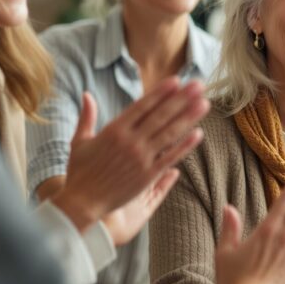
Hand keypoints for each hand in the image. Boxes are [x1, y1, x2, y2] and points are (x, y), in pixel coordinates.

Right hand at [50, 78, 207, 230]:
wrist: (82, 203)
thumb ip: (87, 117)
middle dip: (181, 99)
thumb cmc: (79, 172)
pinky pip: (170, 157)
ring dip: (188, 117)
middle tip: (199, 84)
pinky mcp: (147, 176)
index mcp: (114, 130)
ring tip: (205, 104)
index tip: (177, 80)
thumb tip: (86, 94)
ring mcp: (141, 158)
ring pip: (169, 134)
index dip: (161, 92)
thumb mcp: (80, 141)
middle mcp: (130, 141)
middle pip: (161, 116)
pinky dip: (185, 146)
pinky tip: (198, 133)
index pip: (142, 106)